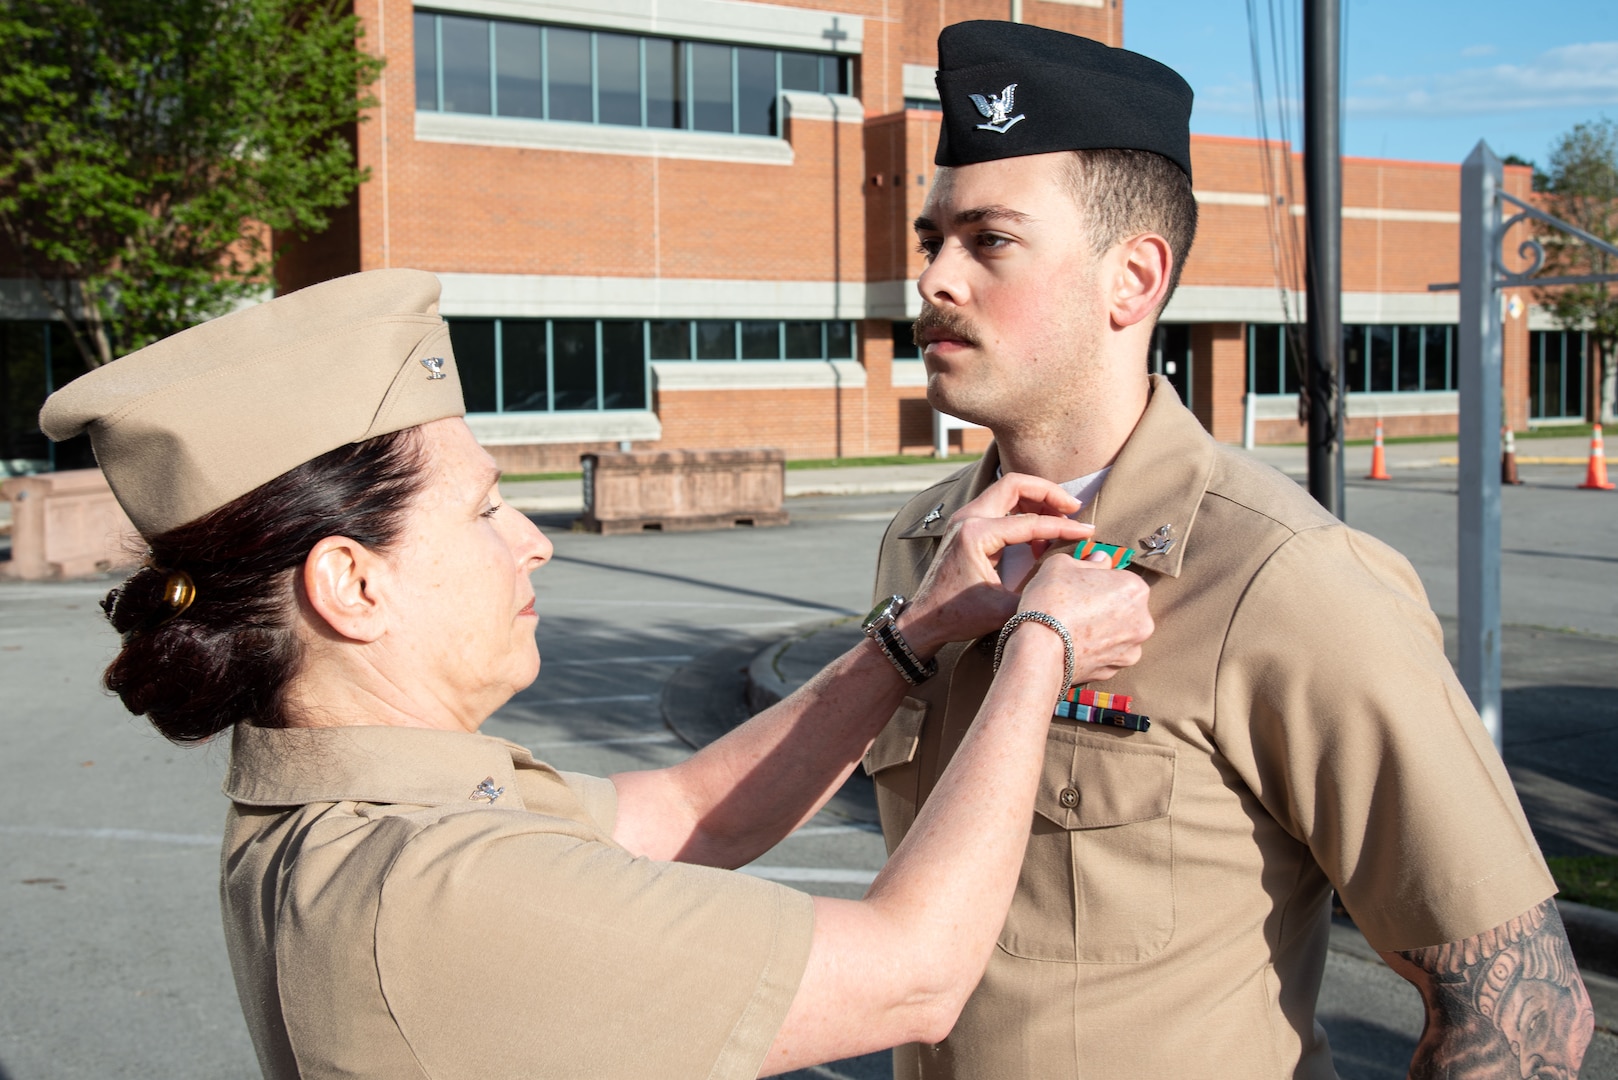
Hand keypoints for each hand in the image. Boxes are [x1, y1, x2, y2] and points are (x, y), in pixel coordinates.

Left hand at [898, 474, 1093, 656]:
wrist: (924, 621)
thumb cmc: (960, 616)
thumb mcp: (1007, 608)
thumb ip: (1042, 587)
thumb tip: (1076, 572)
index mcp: (976, 534)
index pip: (1030, 522)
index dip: (1063, 526)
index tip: (1087, 531)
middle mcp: (967, 518)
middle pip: (1016, 484)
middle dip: (1049, 493)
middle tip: (1073, 508)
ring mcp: (964, 518)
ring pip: (1007, 491)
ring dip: (1036, 501)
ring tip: (1059, 522)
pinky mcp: (965, 525)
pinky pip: (999, 505)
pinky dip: (1022, 512)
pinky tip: (1037, 538)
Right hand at [1013, 552, 1152, 684]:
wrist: (1039, 649)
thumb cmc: (1051, 601)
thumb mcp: (1061, 564)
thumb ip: (1088, 560)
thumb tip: (1101, 560)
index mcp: (1135, 589)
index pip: (1121, 578)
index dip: (1100, 581)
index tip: (1082, 586)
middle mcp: (1143, 620)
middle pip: (1124, 607)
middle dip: (1106, 606)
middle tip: (1077, 607)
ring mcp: (1131, 649)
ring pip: (1118, 633)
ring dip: (1103, 630)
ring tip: (1074, 629)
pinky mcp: (1115, 670)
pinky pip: (1107, 655)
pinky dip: (1095, 651)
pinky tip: (1075, 646)